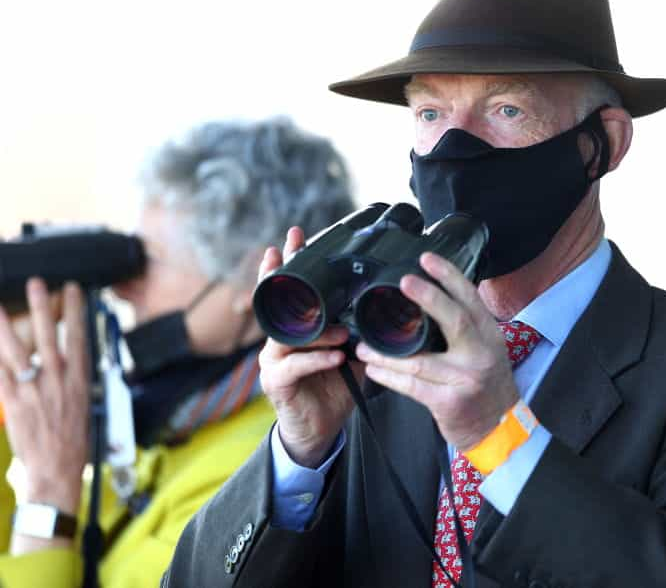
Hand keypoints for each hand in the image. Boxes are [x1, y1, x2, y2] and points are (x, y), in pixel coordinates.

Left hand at [0, 279, 88, 546]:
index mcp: (79, 381)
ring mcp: (33, 391)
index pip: (78, 337)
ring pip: (17, 352)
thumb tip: (69, 365)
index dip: (75, 311)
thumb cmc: (74, 443)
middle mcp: (56, 381)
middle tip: (37, 284)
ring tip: (0, 307)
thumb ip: (74, 382)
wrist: (56, 470)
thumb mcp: (87, 407)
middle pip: (47, 336)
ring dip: (8, 326)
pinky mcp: (13, 403)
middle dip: (42, 308)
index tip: (72, 291)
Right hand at [257, 227, 364, 467]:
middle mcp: (281, 339)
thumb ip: (361, 331)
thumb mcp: (353, 353)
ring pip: (289, 335)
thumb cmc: (334, 388)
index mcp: (300, 328)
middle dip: (282, 276)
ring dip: (317, 330)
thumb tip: (391, 309)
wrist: (319, 430)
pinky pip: (295, 366)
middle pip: (278, 302)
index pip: (293, 290)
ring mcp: (274, 360)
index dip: (291, 263)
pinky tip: (336, 356)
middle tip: (287, 251)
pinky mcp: (276, 382)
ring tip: (340, 330)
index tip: (296, 236)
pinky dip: (318, 359)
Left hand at [356, 252, 519, 451]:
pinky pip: (412, 386)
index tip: (427, 259)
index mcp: (489, 335)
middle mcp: (481, 354)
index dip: (449, 276)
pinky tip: (374, 369)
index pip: (470, 299)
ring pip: (420, 359)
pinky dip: (389, 376)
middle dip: (428, 297)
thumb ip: (466, 328)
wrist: (499, 429)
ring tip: (365, 344)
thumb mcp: (487, 350)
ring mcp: (466, 378)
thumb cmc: (486, 386)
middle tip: (405, 282)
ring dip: (387, 352)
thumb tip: (431, 298)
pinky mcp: (449, 402)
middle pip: (453, 319)